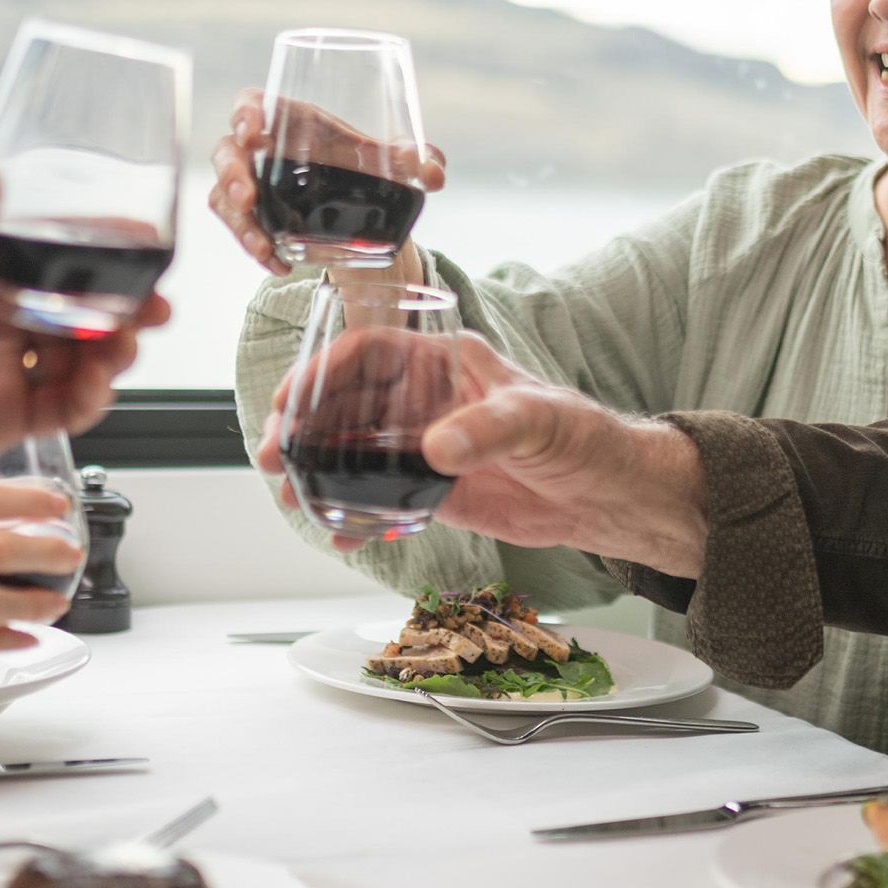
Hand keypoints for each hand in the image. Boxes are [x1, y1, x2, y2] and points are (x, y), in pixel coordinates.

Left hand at [0, 166, 167, 515]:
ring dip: (112, 351)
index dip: (93, 250)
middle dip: (120, 305)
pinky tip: (94, 387)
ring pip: (78, 358)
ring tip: (122, 345)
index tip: (136, 243)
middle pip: (75, 308)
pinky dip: (88, 399)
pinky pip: (61, 409)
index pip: (44, 254)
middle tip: (152, 305)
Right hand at [207, 89, 444, 277]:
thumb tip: (435, 175)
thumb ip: (414, 160)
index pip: (251, 104)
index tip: (253, 130)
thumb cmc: (362, 162)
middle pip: (227, 153)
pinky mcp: (251, 216)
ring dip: (239, 223)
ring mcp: (251, 184)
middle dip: (232, 174)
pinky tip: (278, 265)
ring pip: (224, 197)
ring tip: (262, 246)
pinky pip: (239, 230)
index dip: (245, 113)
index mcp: (288, 119)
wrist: (358, 200)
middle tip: (249, 196)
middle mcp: (261, 150)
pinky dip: (255, 249)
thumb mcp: (386, 159)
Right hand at [253, 327, 704, 572]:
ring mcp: (428, 445)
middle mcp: (429, 399)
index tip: (289, 401)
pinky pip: (381, 497)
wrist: (612, 497)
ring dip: (319, 470)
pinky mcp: (437, 490)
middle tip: (275, 456)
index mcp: (447, 361)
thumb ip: (487, 429)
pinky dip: (356, 514)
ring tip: (292, 495)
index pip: (369, 353)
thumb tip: (435, 447)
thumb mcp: (538, 420)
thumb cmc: (586, 437)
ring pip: (354, 451)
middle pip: (346, 403)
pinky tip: (340, 533)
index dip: (322, 373)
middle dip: (304, 427)